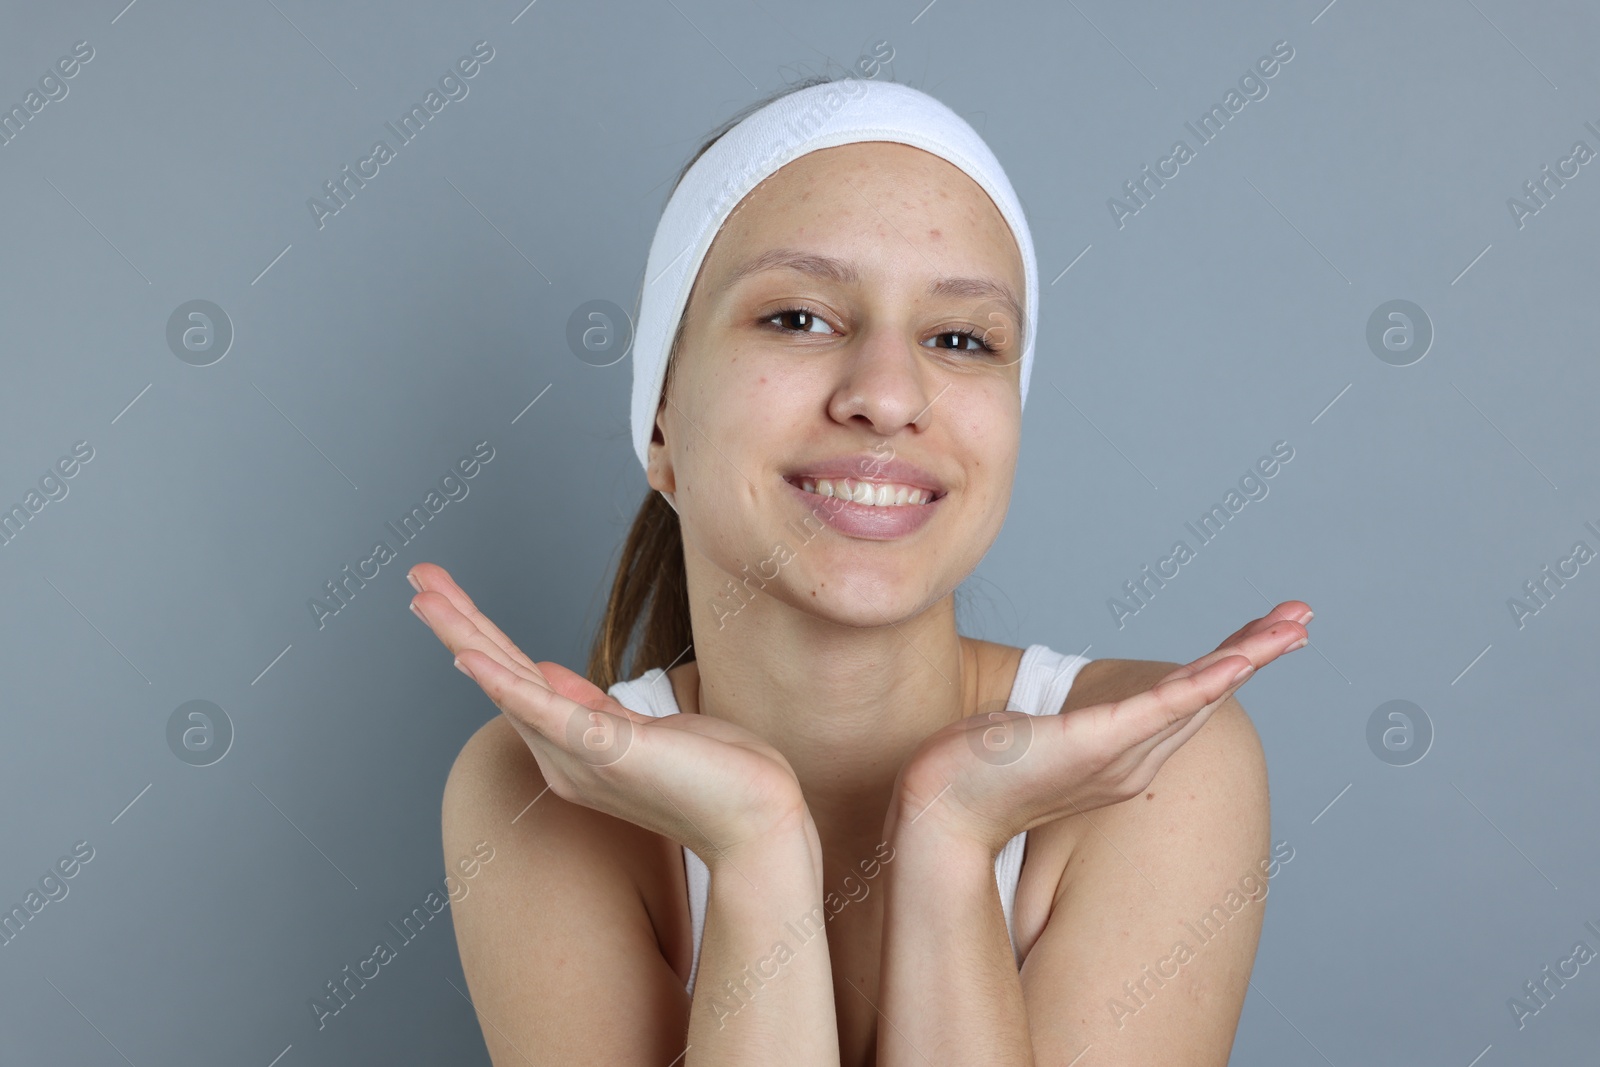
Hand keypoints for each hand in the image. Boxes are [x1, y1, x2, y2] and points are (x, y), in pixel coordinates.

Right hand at [408, 562, 814, 869]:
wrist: (758, 823)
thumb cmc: (715, 778)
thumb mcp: (643, 730)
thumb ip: (590, 708)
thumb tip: (550, 671)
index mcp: (572, 745)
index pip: (516, 677)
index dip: (480, 634)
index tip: (448, 597)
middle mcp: (563, 755)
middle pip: (500, 674)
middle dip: (457, 622)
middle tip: (417, 577)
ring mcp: (581, 756)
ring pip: (510, 683)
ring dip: (466, 637)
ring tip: (425, 598)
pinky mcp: (607, 752)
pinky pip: (545, 712)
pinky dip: (505, 684)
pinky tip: (469, 656)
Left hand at [889, 602, 1312, 851]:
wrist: (938, 810)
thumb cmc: (971, 775)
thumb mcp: (1023, 739)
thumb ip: (1047, 730)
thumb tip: (1034, 718)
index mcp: (1119, 757)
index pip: (1183, 699)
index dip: (1227, 665)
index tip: (1262, 635)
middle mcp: (1131, 762)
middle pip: (1206, 693)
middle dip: (1256, 652)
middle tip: (1303, 618)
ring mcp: (1117, 754)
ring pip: (1196, 695)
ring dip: (1247, 657)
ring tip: (1292, 627)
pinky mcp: (1095, 742)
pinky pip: (1161, 707)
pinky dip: (1203, 682)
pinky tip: (1236, 660)